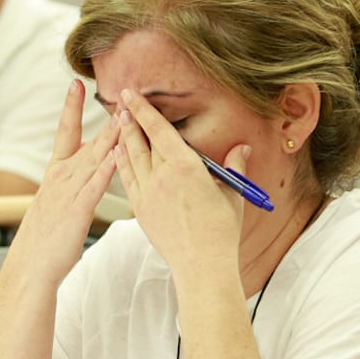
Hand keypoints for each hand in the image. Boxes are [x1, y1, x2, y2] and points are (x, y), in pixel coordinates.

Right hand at [3, 82, 122, 285]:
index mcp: (56, 173)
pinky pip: (96, 184)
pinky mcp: (78, 209)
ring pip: (94, 158)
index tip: (75, 84)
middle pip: (87, 140)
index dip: (70, 108)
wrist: (31, 265)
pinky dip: (107, 168)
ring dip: (111, 136)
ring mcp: (69, 192)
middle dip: (103, 117)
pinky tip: (118, 154)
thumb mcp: (57, 200)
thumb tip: (88, 163)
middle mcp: (61, 177)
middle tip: (118, 92)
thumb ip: (72, 180)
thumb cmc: (46, 237)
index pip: (65, 132)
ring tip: (125, 114)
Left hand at [112, 90, 244, 284]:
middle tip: (121, 101)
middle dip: (130, 118)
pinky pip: (127, 179)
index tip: (132, 94)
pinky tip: (118, 152)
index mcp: (186, 166)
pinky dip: (120, 163)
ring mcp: (148, 193)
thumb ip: (234, 166)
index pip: (160, 129)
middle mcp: (163, 176)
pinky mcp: (140, 209)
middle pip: (142, 140)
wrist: (202, 264)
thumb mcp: (232, 193)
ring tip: (116, 121)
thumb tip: (242, 148)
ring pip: (130, 157)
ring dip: (123, 137)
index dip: (144, 109)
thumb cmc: (221, 230)